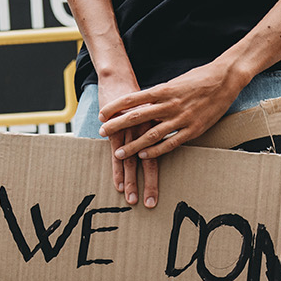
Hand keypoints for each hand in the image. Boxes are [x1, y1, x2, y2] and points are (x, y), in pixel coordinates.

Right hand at [95, 67, 150, 204]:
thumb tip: (163, 139)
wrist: (119, 76)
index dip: (159, 176)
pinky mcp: (117, 128)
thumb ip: (159, 126)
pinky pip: (117, 152)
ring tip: (129, 199)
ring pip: (133, 160)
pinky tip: (118, 183)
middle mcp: (148, 130)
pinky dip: (117, 168)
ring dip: (131, 181)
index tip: (158, 194)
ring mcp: (132, 130)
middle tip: (149, 204)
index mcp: (159, 126)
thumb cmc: (137, 94)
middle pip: (150, 162)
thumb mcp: (155, 109)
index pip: (162, 156)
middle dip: (149, 185)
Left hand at [101, 60, 246, 207]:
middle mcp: (169, 104)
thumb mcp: (175, 82)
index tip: (102, 114)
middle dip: (117, 126)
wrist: (225, 78)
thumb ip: (160, 94)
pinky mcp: (193, 129)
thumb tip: (144, 102)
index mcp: (163, 90)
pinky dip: (156, 151)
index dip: (115, 107)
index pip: (132, 99)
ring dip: (133, 145)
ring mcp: (181, 118)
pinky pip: (171, 143)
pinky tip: (144, 156)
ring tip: (119, 153)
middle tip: (102, 133)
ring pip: (151, 134)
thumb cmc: (199, 78)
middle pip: (137, 117)